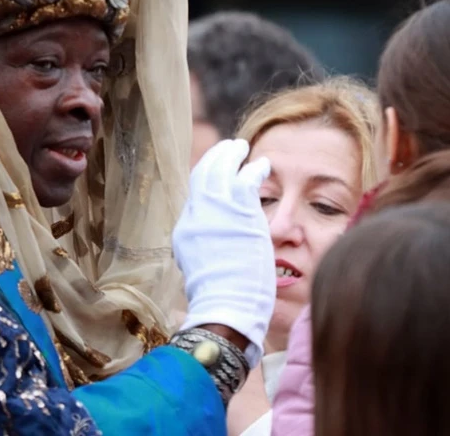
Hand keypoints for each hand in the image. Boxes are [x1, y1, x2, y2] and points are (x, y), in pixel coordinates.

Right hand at [174, 139, 274, 367]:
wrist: (225, 303)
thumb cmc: (219, 296)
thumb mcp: (199, 268)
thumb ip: (203, 249)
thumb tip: (209, 245)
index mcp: (185, 229)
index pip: (195, 195)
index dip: (206, 180)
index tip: (216, 174)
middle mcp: (198, 213)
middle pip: (202, 173)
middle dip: (214, 157)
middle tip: (227, 148)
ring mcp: (218, 209)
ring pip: (222, 168)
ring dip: (232, 155)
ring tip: (241, 147)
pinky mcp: (241, 209)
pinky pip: (247, 177)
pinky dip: (255, 169)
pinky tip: (263, 164)